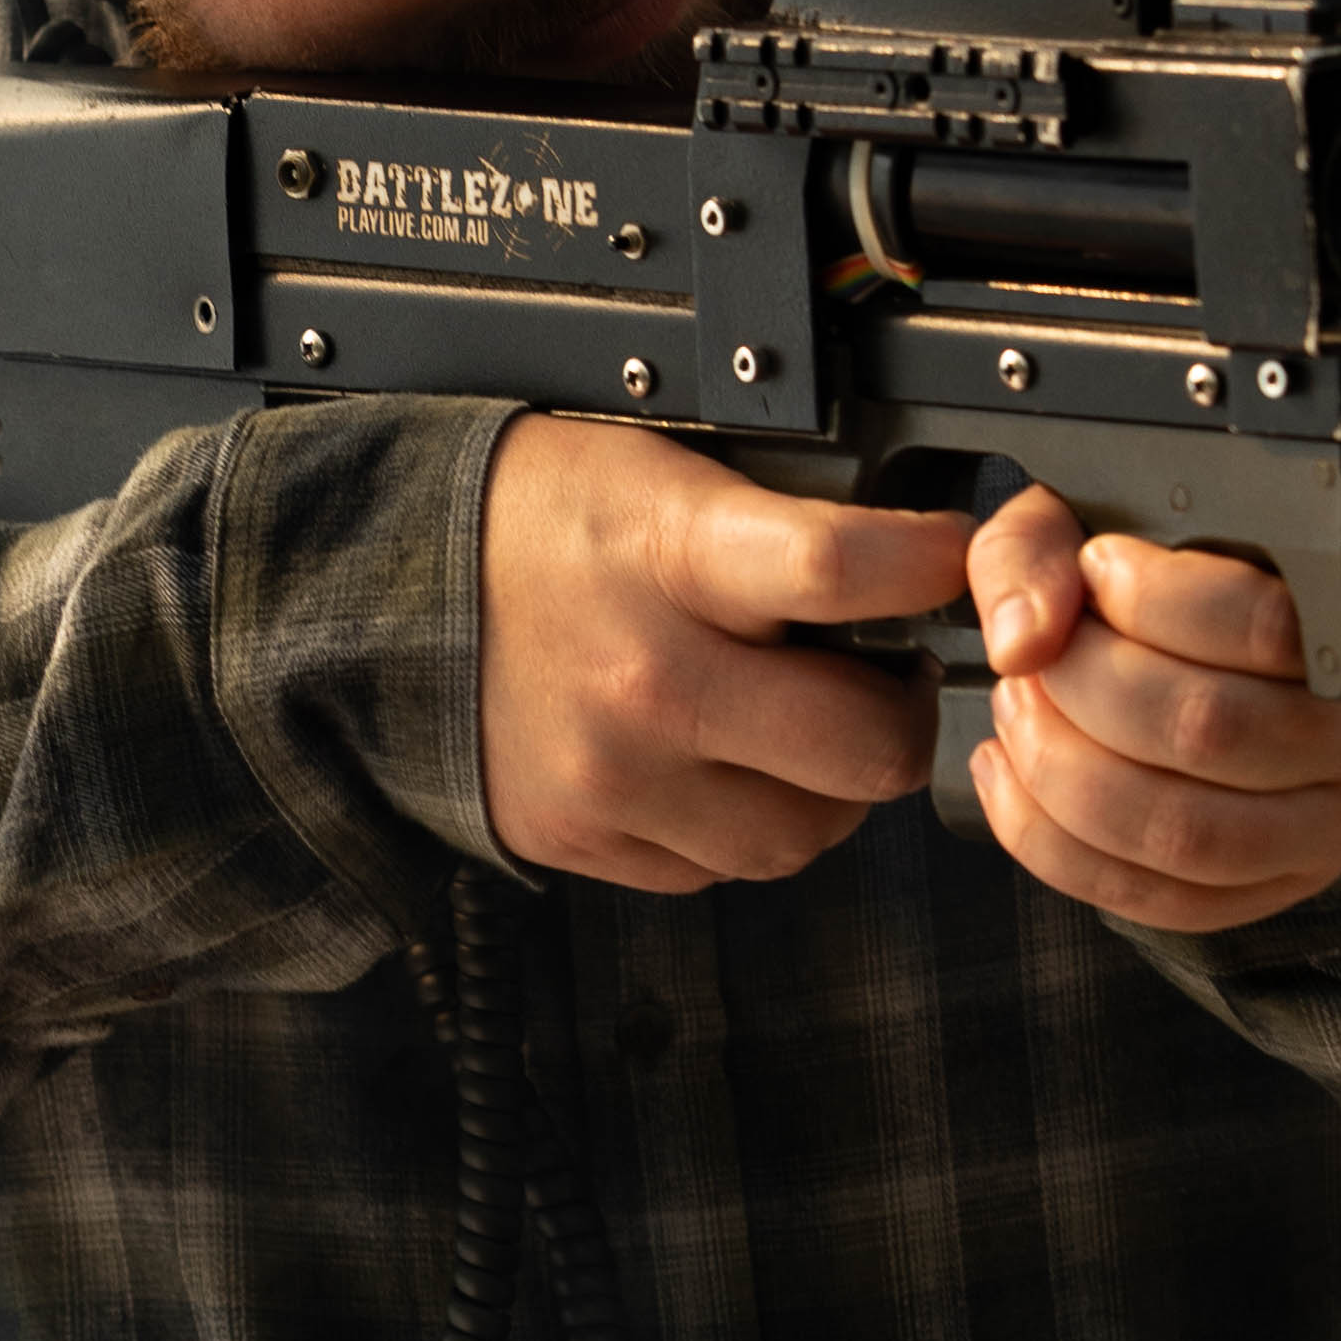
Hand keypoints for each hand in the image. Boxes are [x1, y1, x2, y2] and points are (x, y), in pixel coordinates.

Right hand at [480, 421, 972, 892]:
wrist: (381, 591)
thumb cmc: (538, 519)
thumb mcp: (661, 472)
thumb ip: (784, 522)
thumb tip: (918, 564)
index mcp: (671, 556)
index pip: (846, 569)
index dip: (935, 566)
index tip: (960, 561)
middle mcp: (648, 679)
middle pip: (865, 749)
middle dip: (904, 716)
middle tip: (891, 679)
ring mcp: (616, 777)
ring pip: (805, 835)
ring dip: (831, 791)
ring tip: (806, 731)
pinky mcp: (586, 839)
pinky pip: (720, 868)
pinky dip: (742, 823)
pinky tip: (721, 765)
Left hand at [964, 491, 1340, 934]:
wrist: (1252, 665)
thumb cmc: (1186, 586)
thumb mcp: (1115, 526)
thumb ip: (1047, 549)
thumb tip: (1021, 638)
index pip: (1263, 624)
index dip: (1150, 599)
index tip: (1096, 566)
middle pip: (1207, 730)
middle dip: (1084, 688)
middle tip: (1038, 656)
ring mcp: (1332, 830)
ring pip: (1180, 833)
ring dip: (1061, 771)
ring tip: (1020, 710)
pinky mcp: (1273, 892)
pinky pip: (1153, 898)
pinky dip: (1052, 842)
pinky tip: (1009, 777)